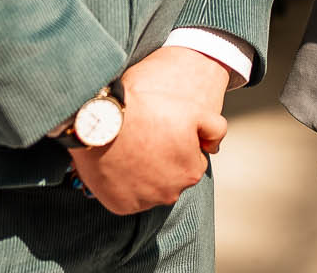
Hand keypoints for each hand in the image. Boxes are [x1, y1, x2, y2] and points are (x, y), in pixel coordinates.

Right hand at [68, 47, 228, 214]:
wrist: (102, 121)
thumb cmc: (147, 112)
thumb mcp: (192, 110)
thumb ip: (214, 128)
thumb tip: (214, 146)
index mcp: (191, 172)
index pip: (191, 161)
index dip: (177, 144)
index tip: (162, 132)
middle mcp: (171, 193)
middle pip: (171, 177)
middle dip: (162, 162)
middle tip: (145, 139)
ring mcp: (144, 202)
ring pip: (149, 188)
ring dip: (143, 174)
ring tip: (129, 149)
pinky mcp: (121, 206)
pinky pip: (127, 196)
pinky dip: (124, 184)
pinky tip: (118, 163)